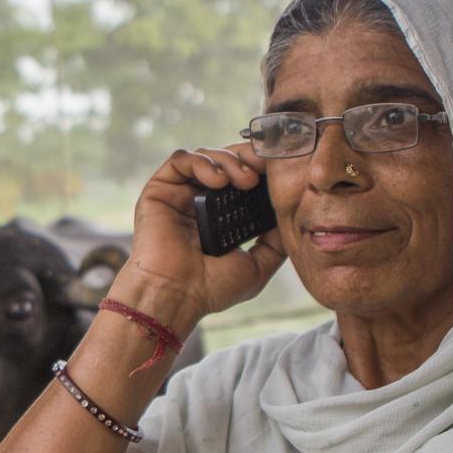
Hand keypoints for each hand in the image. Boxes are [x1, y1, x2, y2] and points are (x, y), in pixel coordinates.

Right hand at [117, 143, 288, 330]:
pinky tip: (218, 180)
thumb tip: (293, 217)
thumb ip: (275, 242)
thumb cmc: (210, 289)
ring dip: (229, 160)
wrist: (176, 296)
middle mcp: (199, 203)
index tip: (279, 170)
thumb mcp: (258, 265)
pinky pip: (180, 160)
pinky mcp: (159, 190)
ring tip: (245, 179)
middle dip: (248, 158)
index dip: (260, 169)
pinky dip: (202, 162)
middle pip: (225, 161)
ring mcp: (178, 195)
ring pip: (205, 156)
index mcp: (220, 218)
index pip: (242, 179)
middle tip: (264, 168)